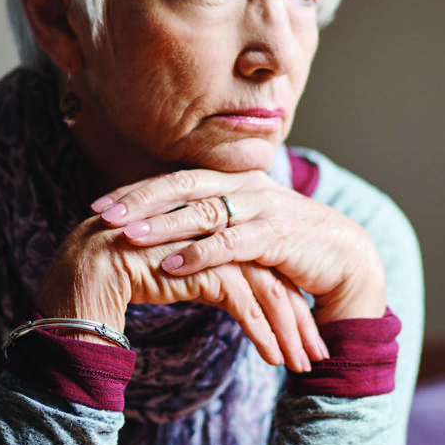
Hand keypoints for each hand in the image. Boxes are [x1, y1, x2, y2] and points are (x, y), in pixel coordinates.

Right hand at [34, 215, 325, 370]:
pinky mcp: (201, 266)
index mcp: (216, 228)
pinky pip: (244, 303)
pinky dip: (263, 332)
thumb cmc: (122, 279)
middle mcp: (219, 231)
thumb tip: (236, 295)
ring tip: (302, 364)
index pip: (264, 265)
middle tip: (315, 353)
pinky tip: (275, 359)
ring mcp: (212, 245)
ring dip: (288, 330)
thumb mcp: (178, 277)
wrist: (81, 278)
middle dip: (297, 318)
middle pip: (274, 275)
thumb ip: (207, 275)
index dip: (286, 300)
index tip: (304, 332)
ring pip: (266, 289)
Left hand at [89, 169, 386, 323]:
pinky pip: (230, 242)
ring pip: (202, 211)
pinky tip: (170, 264)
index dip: (138, 191)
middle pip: (183, 186)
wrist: (344, 260)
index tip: (100, 205)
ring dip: (162, 225)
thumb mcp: (246, 231)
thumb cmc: (289, 248)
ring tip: (127, 237)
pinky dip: (198, 252)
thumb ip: (212, 225)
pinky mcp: (276, 234)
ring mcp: (262, 207)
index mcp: (235, 181)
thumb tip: (163, 233)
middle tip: (101, 214)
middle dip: (139, 200)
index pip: (177, 180)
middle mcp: (246, 186)